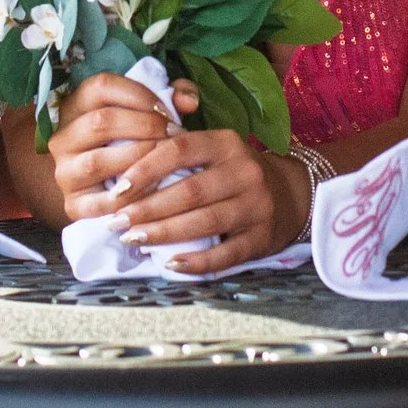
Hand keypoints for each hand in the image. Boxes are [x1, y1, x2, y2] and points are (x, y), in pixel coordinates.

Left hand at [45, 74, 303, 274]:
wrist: (292, 194)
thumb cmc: (236, 171)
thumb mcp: (216, 148)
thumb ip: (180, 146)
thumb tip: (129, 148)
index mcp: (226, 143)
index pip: (180, 149)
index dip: (146, 168)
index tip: (118, 188)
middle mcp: (244, 171)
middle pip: (189, 191)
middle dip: (147, 209)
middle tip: (116, 221)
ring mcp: (256, 206)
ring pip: (204, 222)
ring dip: (163, 233)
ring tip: (132, 239)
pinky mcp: (262, 238)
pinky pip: (225, 254)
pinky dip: (195, 261)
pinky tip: (170, 263)